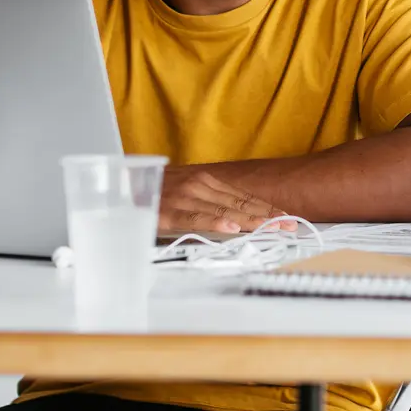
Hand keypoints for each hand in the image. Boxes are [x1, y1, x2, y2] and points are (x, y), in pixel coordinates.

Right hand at [159, 167, 293, 234]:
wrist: (120, 187)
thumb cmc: (155, 195)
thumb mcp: (187, 196)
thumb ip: (210, 206)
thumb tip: (237, 221)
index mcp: (206, 182)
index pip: (244, 196)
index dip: (267, 207)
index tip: (287, 216)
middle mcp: (198, 186)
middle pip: (240, 203)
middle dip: (267, 215)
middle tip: (290, 225)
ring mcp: (184, 197)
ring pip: (223, 210)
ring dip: (250, 220)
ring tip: (271, 227)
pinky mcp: (168, 210)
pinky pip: (195, 218)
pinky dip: (215, 223)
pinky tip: (232, 229)